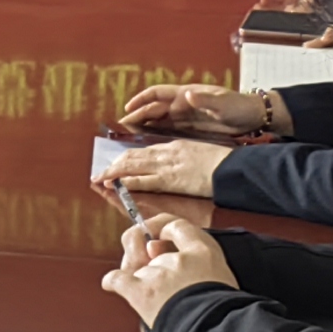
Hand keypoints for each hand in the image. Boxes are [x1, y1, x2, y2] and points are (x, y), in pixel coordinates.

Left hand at [99, 139, 226, 197]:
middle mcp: (166, 153)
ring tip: (100, 179)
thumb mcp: (202, 154)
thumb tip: (181, 166)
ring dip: (113, 172)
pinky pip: (142, 180)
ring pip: (133, 166)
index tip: (117, 163)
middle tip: (100, 172)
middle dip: (115, 165)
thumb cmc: (223, 163)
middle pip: (134, 156)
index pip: (145, 151)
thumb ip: (186, 158)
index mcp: (175, 146)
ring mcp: (167, 166)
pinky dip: (126, 182)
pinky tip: (115, 184)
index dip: (128, 158)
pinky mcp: (170, 179)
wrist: (232, 167)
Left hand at [99, 216, 237, 329]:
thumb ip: (198, 259)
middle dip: (149, 256)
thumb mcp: (223, 277)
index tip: (159, 235)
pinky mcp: (141, 291)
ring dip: (139, 276)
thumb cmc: (222, 313)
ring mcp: (158, 274)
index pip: (177, 226)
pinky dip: (112, 280)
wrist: (213, 331)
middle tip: (154, 267)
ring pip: (137, 266)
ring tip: (155, 294)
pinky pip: (117, 278)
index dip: (163, 227)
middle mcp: (177, 258)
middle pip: (151, 247)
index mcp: (203, 251)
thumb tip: (162, 250)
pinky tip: (112, 283)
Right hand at [117, 81, 279, 140]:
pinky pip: (169, 128)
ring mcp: (187, 115)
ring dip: (145, 125)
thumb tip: (187, 94)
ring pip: (160, 119)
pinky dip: (157, 133)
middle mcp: (183, 103)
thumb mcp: (223, 103)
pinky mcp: (192, 126)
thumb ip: (205, 100)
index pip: (157, 94)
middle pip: (154, 108)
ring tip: (130, 136)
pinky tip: (150, 141)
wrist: (254, 116)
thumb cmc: (239, 106)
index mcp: (187, 94)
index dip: (141, 100)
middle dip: (138, 116)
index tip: (127, 109)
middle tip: (122, 128)